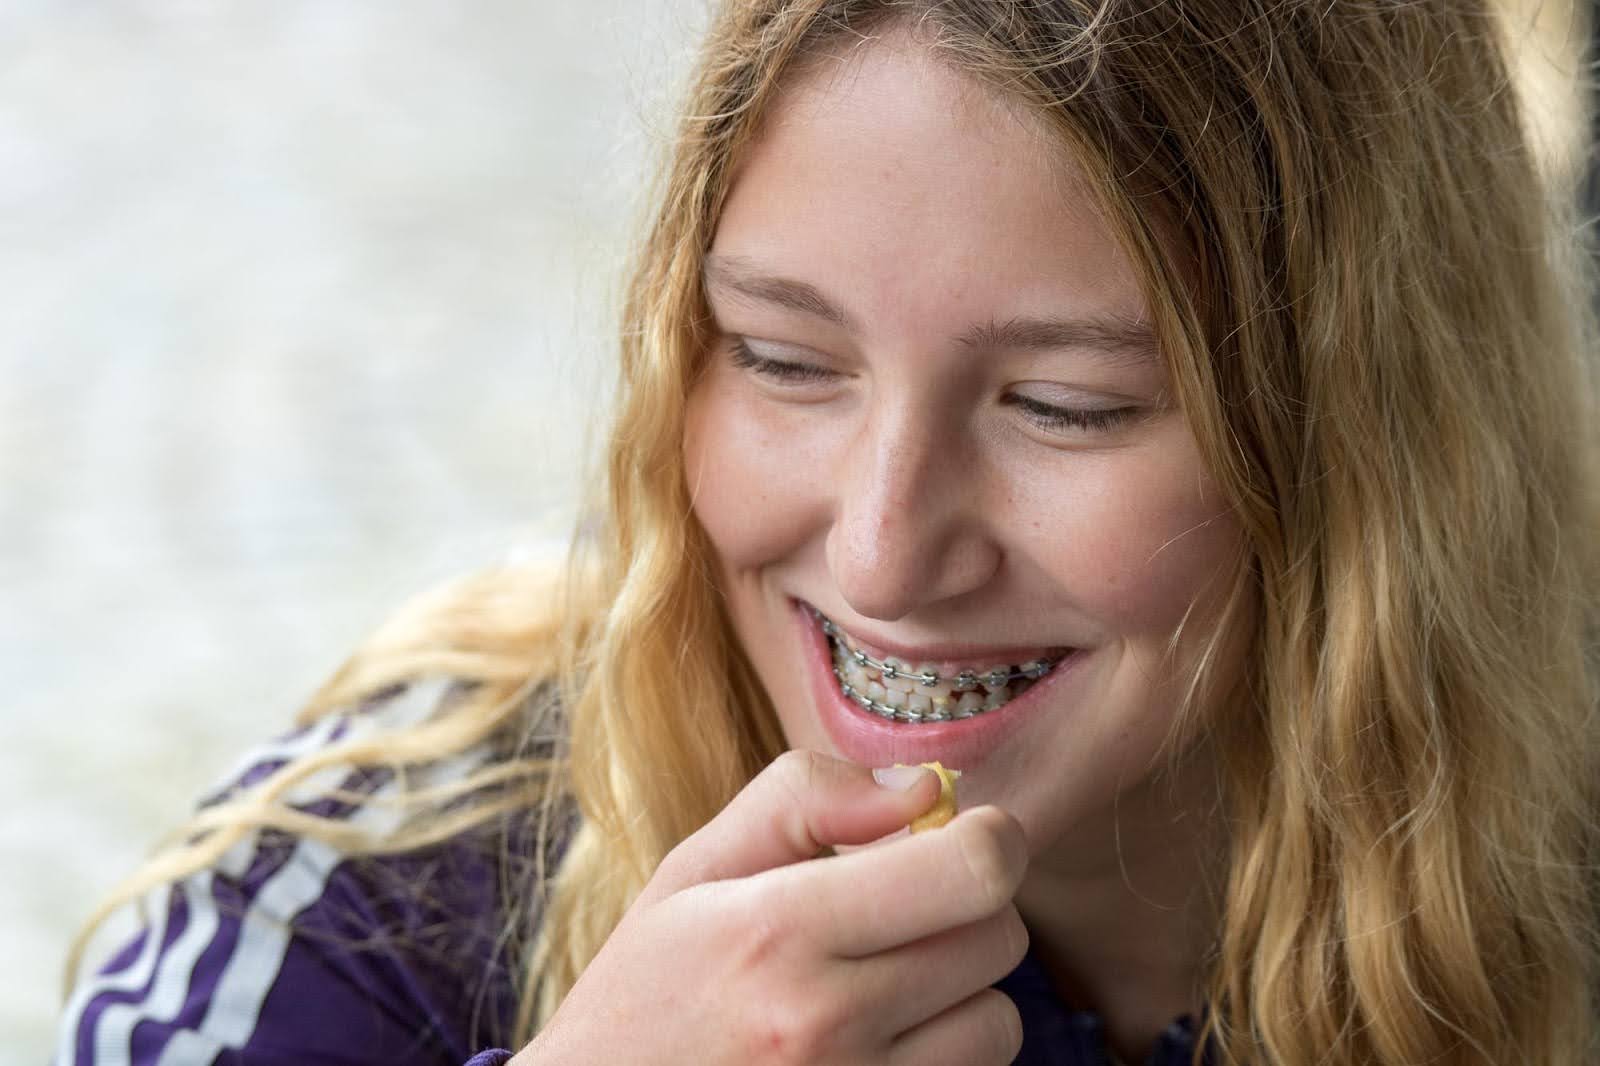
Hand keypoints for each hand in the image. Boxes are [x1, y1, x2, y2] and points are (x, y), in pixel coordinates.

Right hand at [512, 750, 1028, 1064]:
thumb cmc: (649, 989)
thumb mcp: (694, 870)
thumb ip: (803, 798)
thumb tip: (922, 789)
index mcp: (778, 930)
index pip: (974, 871)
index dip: (991, 838)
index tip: (962, 836)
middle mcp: (823, 1022)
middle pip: (999, 940)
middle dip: (968, 910)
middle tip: (907, 911)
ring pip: (999, 1023)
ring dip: (961, 996)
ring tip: (886, 988)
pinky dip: (943, 1059)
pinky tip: (880, 1045)